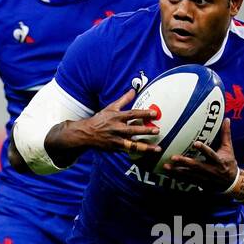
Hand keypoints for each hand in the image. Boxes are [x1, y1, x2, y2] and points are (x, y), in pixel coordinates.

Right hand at [46, 88, 162, 158]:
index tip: (154, 113)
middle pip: (133, 130)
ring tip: (157, 148)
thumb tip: (133, 90)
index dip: (143, 113)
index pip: (132, 114)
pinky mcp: (116, 148)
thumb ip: (123, 100)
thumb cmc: (100, 119)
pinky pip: (129, 150)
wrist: (86, 134)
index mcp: (116, 117)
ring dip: (145, 146)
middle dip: (145, 130)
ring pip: (132, 144)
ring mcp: (116, 140)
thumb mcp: (111, 108)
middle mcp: (117, 128)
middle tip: (157, 130)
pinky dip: (138, 151)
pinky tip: (149, 152)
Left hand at [163, 118, 238, 190]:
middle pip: (197, 166)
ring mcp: (205, 178)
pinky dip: (177, 177)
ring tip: (166, 166)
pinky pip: (187, 181)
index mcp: (219, 161)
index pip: (211, 154)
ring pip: (190, 175)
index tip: (195, 143)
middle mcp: (211, 170)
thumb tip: (226, 119)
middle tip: (173, 157)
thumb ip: (226, 134)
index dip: (204, 149)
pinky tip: (168, 173)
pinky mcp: (200, 183)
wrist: (231, 183)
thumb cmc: (229, 163)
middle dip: (185, 162)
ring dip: (177, 171)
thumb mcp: (229, 149)